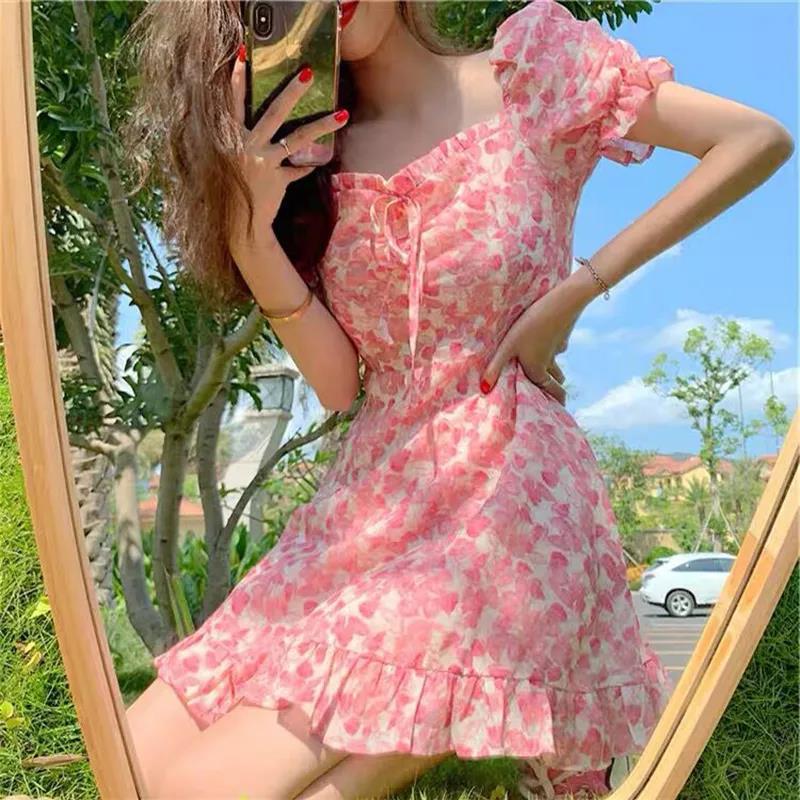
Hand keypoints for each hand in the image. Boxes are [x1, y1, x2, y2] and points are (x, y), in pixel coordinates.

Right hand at [227, 46, 348, 274]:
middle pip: (274, 112)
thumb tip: (258, 135)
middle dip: (292, 91)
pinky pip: (298, 169)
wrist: (237, 226)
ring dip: (321, 124)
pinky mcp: (277, 179)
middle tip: (309, 72)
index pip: (233, 104)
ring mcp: (263, 162)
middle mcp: (246, 146)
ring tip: (343, 113)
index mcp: (229, 138)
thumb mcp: (229, 164)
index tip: (245, 57)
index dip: (238, 82)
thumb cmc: (229, 193)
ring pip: (297, 138)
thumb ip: (240, 145)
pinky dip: (306, 167)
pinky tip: (317, 163)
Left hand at [480, 289, 579, 405]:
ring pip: (557, 366)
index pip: (552, 393)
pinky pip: (557, 348)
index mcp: (538, 371)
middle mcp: (549, 363)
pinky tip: (552, 347)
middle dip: (556, 391)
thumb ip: (495, 368)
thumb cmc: (529, 327)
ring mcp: (556, 349)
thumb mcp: (508, 347)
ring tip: (555, 380)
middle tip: (557, 401)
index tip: (561, 413)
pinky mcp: (558, 335)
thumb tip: (484, 390)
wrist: (559, 303)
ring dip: (556, 374)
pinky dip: (555, 352)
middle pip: (555, 382)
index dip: (557, 404)